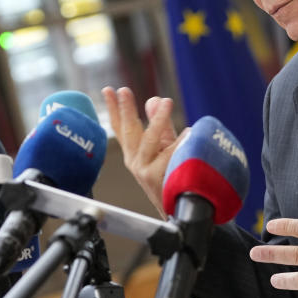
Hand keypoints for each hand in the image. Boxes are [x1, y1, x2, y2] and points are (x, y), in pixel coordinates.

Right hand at [102, 86, 185, 217]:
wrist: (179, 207)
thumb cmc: (170, 176)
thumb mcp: (164, 146)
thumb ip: (159, 124)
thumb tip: (154, 99)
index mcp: (133, 152)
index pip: (120, 127)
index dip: (113, 109)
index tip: (108, 90)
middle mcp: (134, 161)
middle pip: (128, 132)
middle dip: (125, 110)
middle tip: (123, 90)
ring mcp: (143, 171)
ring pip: (149, 141)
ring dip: (157, 120)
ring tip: (166, 102)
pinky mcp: (156, 178)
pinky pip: (170, 155)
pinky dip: (180, 143)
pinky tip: (190, 132)